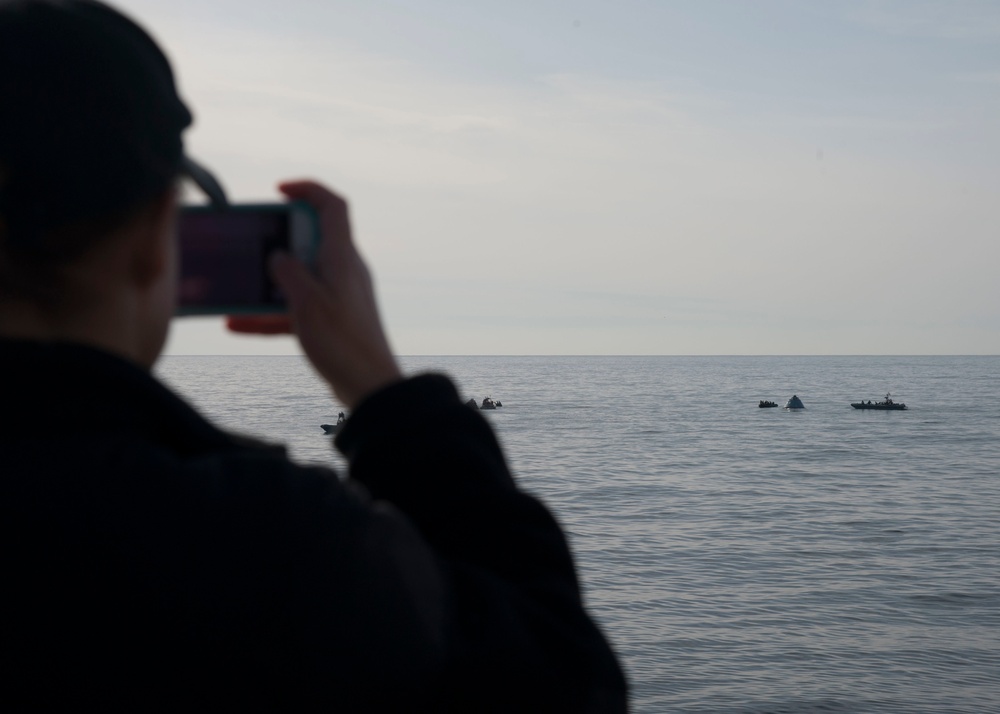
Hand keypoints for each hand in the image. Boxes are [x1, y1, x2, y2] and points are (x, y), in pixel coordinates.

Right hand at [228, 181, 400, 407]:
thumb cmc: (343, 343)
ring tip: (235, 285)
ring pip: (298, 277)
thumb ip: (288, 272)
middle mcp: (343, 271)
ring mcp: (338, 295)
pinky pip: (296, 308)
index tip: (279, 190)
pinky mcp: (332, 320)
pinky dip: (270, 313)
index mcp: (342, 257)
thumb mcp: (307, 302)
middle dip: (276, 239)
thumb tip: (277, 255)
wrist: (370, 387)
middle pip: (309, 239)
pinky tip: (235, 324)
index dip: (308, 190)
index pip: (332, 206)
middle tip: (247, 243)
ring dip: (267, 280)